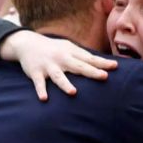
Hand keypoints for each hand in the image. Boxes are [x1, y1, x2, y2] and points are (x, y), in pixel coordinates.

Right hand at [0, 30, 117, 100]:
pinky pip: (39, 83)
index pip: (89, 58)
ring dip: (65, 84)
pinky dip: (41, 90)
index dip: (102, 63)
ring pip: (58, 76)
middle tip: (104, 76)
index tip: (115, 67)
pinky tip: (44, 98)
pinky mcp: (36, 73)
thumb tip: (103, 64)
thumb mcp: (69, 48)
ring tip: (73, 93)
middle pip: (78, 66)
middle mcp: (61, 58)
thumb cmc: (55, 49)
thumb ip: (83, 57)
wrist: (28, 44)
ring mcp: (48, 66)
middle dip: (91, 72)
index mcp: (71, 52)